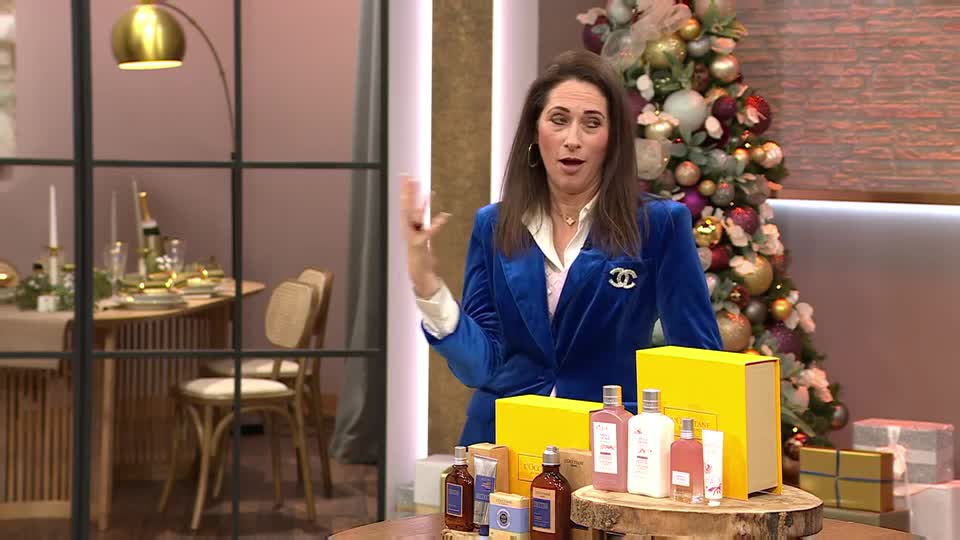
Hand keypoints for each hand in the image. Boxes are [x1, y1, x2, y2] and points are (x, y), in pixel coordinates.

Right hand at [400, 175, 450, 297]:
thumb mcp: (423, 237)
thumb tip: (436, 215)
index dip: (406, 191)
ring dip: (422, 204)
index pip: (406, 205)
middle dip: (408, 192)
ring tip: (429, 191)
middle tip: (410, 177)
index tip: (407, 177)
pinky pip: (430, 232)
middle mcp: (408, 230)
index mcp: (408, 227)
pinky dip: (437, 224)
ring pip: (415, 217)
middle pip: (407, 207)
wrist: (419, 274)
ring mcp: (413, 237)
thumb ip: (427, 225)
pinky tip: (445, 216)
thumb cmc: (421, 256)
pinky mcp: (420, 244)